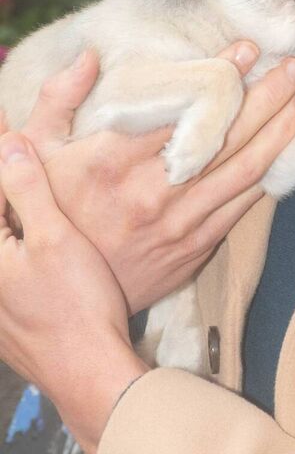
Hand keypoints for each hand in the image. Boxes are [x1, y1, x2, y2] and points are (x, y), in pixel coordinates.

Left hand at [0, 125, 147, 452]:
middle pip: (0, 215)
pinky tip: (39, 221)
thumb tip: (10, 145)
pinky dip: (19, 233)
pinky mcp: (9, 311)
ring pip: (5, 237)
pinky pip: (10, 259)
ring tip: (30, 176)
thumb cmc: (76, 304)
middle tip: (20, 144)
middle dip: (14, 182)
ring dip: (17, 207)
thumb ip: (28, 190)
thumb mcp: (55, 238)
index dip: (2, 152)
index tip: (6, 119)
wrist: (88, 372)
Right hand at [19, 43, 294, 313]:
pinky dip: (271, 171)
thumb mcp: (37, 153)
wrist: (62, 299)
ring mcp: (180, 221)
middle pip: (225, 134)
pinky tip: (288, 145)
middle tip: (294, 65)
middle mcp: (152, 190)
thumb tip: (90, 56)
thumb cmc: (51, 213)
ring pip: (245, 168)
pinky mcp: (197, 245)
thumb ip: (59, 99)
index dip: (220, 75)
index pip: (181, 108)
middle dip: (267, 95)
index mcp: (113, 160)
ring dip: (280, 129)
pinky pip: (244, 203)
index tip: (248, 48)